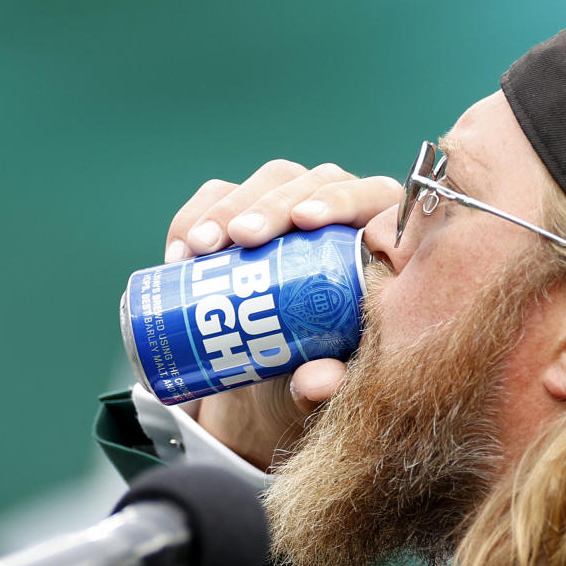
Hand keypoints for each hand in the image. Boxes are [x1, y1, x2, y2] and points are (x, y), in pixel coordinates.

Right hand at [164, 161, 400, 470]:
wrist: (274, 383)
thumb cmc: (322, 374)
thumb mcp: (329, 384)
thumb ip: (331, 383)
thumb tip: (319, 382)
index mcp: (385, 244)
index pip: (374, 201)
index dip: (343, 200)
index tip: (307, 221)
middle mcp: (347, 213)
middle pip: (318, 180)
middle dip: (275, 204)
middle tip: (242, 238)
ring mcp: (297, 205)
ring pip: (272, 181)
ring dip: (231, 207)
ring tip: (202, 249)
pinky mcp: (248, 209)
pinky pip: (220, 196)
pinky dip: (196, 217)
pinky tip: (180, 253)